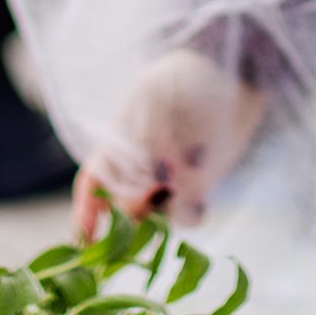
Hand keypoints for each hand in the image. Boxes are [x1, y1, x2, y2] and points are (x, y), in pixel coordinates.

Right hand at [72, 49, 265, 241]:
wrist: (231, 75)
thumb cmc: (185, 75)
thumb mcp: (155, 92)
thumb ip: (145, 133)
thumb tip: (148, 173)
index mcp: (118, 143)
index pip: (93, 183)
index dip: (86, 211)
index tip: (84, 238)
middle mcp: (139, 169)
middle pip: (123, 207)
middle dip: (132, 210)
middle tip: (156, 190)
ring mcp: (169, 182)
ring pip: (155, 217)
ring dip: (162, 214)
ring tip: (182, 189)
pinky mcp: (198, 188)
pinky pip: (188, 215)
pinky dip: (192, 213)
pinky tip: (201, 200)